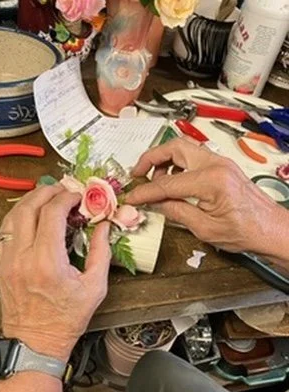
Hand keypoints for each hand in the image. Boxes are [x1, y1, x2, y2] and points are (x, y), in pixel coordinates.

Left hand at [0, 185, 110, 360]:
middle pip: (28, 207)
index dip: (66, 198)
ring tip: (47, 197)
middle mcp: (23, 257)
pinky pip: (4, 231)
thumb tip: (104, 226)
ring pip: (12, 216)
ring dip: (30, 201)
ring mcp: (8, 260)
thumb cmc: (65, 319)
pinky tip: (30, 215)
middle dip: (47, 192)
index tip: (78, 196)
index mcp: (47, 262)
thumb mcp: (94, 287)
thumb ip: (100, 252)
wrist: (35, 342)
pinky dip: (17, 216)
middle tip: (63, 190)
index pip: (52, 213)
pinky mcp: (2, 265)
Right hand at [126, 138, 287, 255]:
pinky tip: (172, 181)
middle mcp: (216, 165)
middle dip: (151, 158)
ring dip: (164, 160)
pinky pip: (194, 157)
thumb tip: (155, 203)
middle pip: (175, 147)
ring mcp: (221, 163)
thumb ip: (176, 212)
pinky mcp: (222, 167)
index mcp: (212, 180)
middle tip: (137, 173)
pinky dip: (178, 165)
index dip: (146, 191)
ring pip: (184, 148)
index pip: (167, 182)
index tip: (133, 196)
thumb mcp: (204, 229)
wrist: (271, 230)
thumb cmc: (247, 231)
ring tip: (154, 180)